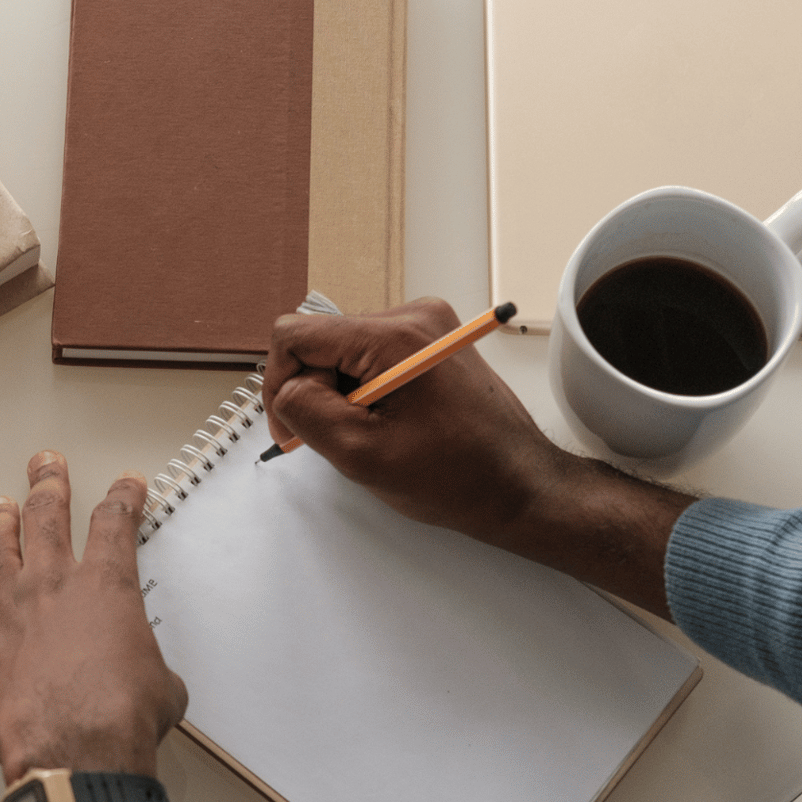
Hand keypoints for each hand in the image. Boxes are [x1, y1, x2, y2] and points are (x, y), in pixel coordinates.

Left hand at [0, 451, 187, 783]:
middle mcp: (52, 585)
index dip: (122, 496)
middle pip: (45, 514)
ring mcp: (7, 611)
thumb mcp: (163, 687)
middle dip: (47, 482)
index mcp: (105, 586)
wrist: (75, 752)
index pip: (115, 521)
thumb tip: (153, 682)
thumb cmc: (119, 721)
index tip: (124, 484)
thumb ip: (151, 667)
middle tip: (46, 466)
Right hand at [263, 298, 691, 616]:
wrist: (519, 485)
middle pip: (322, 341)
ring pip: (344, 352)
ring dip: (344, 395)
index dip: (281, 383)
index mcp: (395, 335)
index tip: (293, 428)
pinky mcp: (432, 343)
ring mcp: (426, 326)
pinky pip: (371, 358)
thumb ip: (307, 411)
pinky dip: (366, 392)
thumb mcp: (361, 453)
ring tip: (374, 435)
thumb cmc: (455, 476)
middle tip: (339, 440)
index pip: (296, 333)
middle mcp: (413, 315)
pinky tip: (389, 424)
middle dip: (317, 391)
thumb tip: (287, 389)